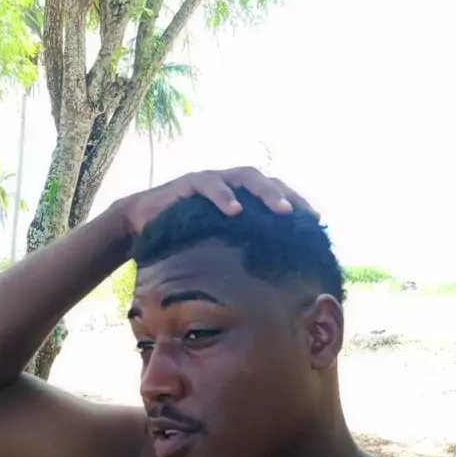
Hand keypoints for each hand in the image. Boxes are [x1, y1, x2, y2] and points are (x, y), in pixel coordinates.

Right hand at [123, 168, 318, 234]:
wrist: (140, 224)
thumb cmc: (182, 237)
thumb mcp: (214, 243)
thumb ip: (238, 249)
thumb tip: (270, 279)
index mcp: (238, 195)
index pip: (273, 192)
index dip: (296, 202)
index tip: (316, 221)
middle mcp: (227, 183)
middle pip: (264, 181)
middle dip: (285, 196)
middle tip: (302, 215)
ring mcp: (209, 180)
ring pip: (243, 178)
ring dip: (264, 193)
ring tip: (281, 210)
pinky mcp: (188, 184)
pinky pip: (209, 186)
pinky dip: (224, 196)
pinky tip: (235, 210)